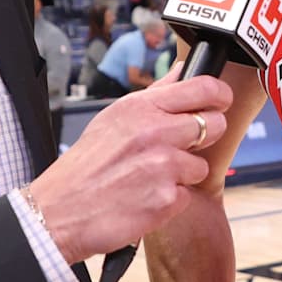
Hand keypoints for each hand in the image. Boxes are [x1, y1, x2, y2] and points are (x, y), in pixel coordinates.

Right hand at [31, 67, 232, 262]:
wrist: (60, 211)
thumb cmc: (86, 165)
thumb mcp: (114, 117)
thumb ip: (155, 94)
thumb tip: (182, 70)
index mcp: (141, 108)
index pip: (203, 88)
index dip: (220, 94)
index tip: (221, 101)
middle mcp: (156, 132)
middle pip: (213, 124)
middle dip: (205, 136)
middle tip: (183, 146)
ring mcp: (164, 167)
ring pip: (200, 166)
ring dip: (182, 175)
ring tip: (150, 178)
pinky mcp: (167, 199)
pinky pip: (186, 195)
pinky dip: (170, 200)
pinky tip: (145, 198)